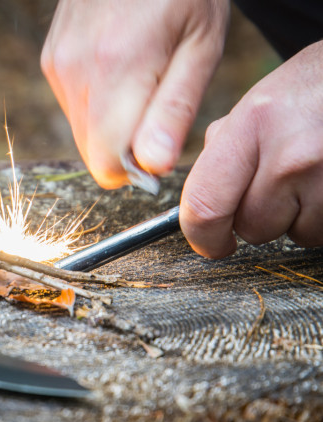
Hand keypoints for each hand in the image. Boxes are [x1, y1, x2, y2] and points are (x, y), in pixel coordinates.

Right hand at [41, 0, 228, 187]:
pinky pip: (73, 107)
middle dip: (126, 144)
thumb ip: (174, 111)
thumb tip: (151, 167)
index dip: (138, 166)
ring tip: (140, 75)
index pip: (107, 164)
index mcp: (117, 68)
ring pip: (82, 132)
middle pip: (93, 151)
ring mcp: (58, 64)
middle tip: (157, 100)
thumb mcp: (201, 47)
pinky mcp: (50, 59)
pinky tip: (119, 64)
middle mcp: (75, 70)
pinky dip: (98, 102)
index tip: (162, 139)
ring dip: (112, 122)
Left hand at [181, 41, 322, 257]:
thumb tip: (199, 198)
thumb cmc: (316, 87)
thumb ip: (224, 147)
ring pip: (295, 234)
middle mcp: (291, 156)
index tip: (210, 244)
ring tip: (313, 175)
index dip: (202, 237)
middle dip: (257, 217)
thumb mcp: (261, 101)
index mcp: (254, 125)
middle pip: (252, 227)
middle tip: (278, 184)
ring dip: (299, 217)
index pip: (205, 205)